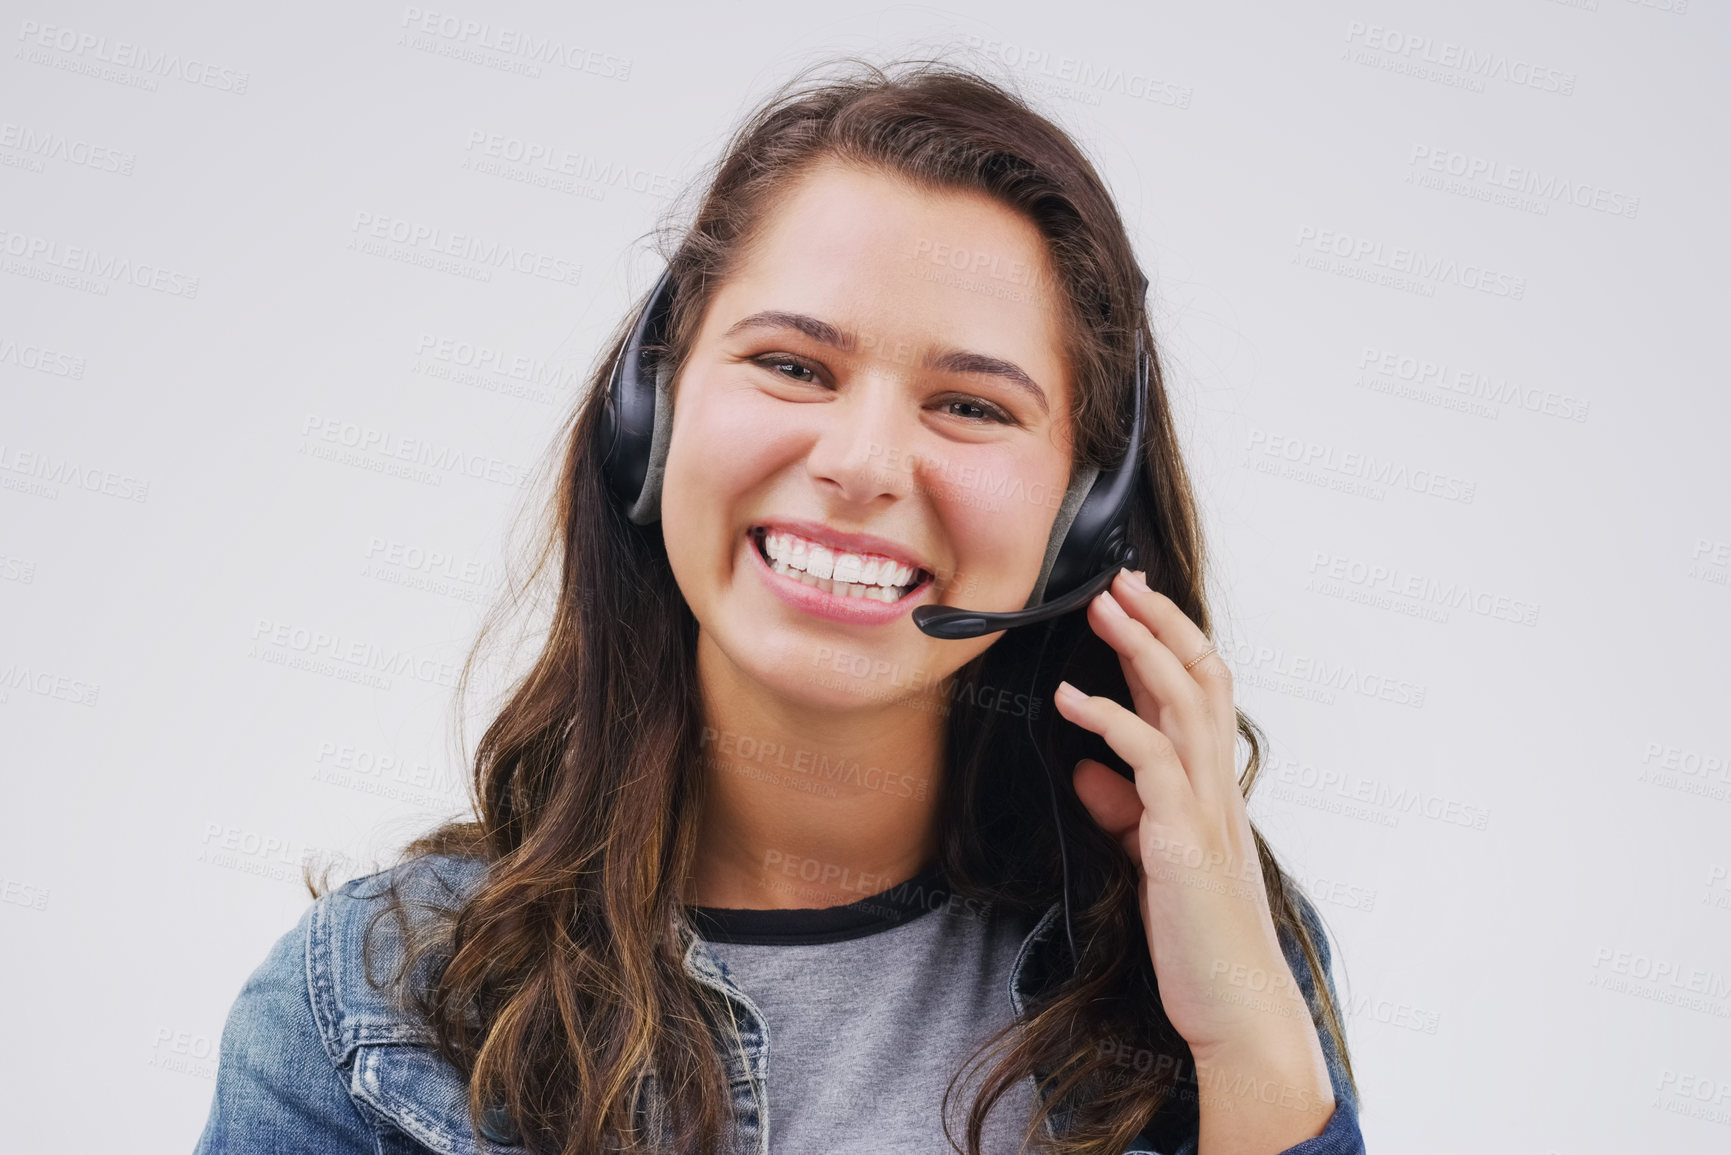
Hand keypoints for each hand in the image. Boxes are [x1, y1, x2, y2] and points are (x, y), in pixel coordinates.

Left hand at [1052, 569, 1333, 1150]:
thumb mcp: (1151, 862)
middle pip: (1202, 677)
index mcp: (1212, 790)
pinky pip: (1151, 762)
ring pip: (1186, 703)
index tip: (1131, 602)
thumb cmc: (1198, 942)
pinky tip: (1073, 700)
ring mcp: (1207, 811)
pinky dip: (1111, 721)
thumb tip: (1088, 768)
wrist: (1236, 1012)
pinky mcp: (1185, 842)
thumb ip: (1125, 810)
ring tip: (1101, 609)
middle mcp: (1218, 789)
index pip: (1199, 693)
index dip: (1168, 641)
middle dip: (1159, 622)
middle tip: (1116, 580)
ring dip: (1141, 649)